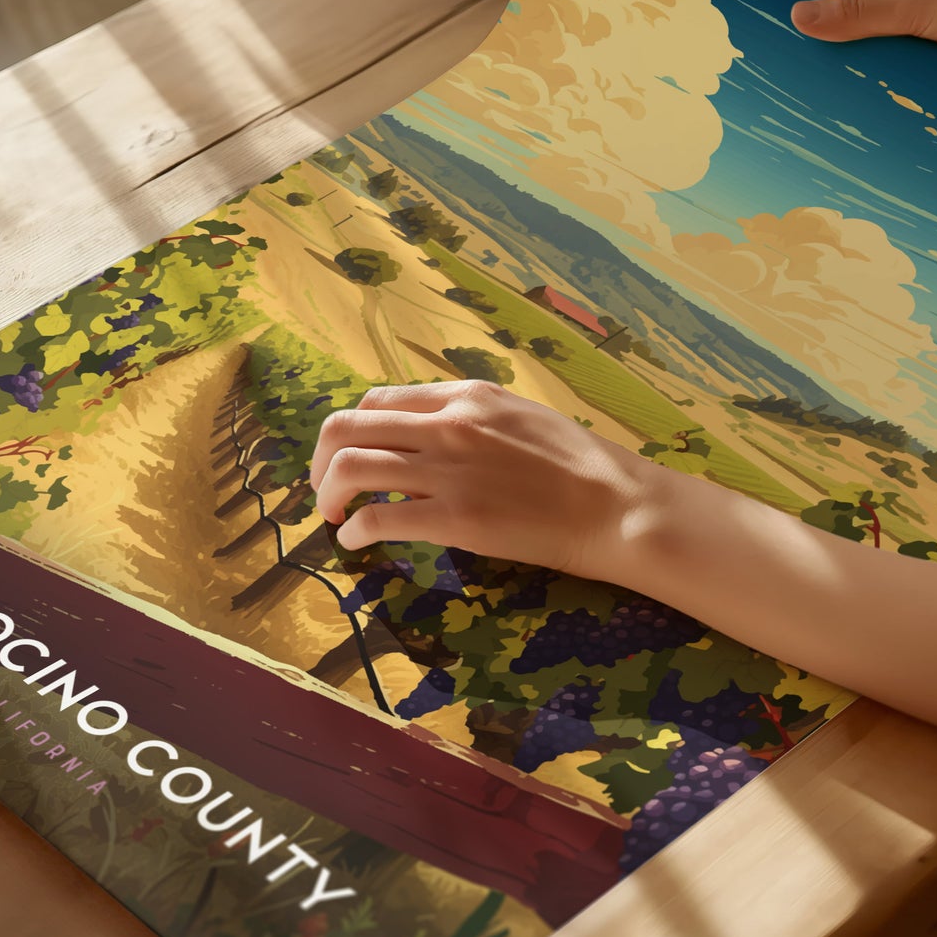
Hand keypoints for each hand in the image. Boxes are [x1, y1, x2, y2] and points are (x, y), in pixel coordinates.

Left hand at [309, 380, 658, 576]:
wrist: (614, 504)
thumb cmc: (578, 464)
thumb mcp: (520, 415)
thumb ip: (472, 415)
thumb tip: (431, 428)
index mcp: (464, 395)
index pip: (378, 399)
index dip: (352, 430)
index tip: (349, 455)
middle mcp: (447, 423)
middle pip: (347, 427)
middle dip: (321, 460)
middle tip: (324, 488)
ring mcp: (448, 470)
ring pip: (350, 467)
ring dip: (328, 493)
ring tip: (333, 515)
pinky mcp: (454, 517)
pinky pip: (378, 517)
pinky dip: (354, 530)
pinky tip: (357, 542)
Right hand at [790, 0, 936, 66]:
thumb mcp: (914, 5)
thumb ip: (857, 14)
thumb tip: (798, 17)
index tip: (788, 1)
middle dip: (841, 18)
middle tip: (804, 44)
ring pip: (893, 28)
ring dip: (870, 47)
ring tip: (832, 73)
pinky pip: (917, 52)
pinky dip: (898, 67)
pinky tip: (878, 88)